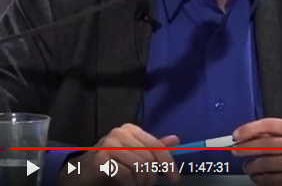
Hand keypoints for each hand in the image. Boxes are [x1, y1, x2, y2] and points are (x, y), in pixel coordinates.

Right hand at [57, 123, 179, 185]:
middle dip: (152, 177)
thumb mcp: (134, 154)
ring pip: (139, 166)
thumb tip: (176, 139)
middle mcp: (119, 133)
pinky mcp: (99, 160)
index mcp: (130, 130)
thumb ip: (153, 148)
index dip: (168, 163)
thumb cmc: (109, 164)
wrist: (78, 174)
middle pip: (149, 158)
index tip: (174, 179)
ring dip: (141, 182)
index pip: (156, 146)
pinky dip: (130, 185)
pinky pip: (125, 174)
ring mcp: (108, 145)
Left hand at [233, 118, 281, 185]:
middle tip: (235, 151)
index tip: (237, 135)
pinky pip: (270, 180)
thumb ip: (272, 133)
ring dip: (251, 166)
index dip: (250, 129)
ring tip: (248, 166)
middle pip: (266, 144)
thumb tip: (244, 136)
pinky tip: (257, 176)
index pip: (270, 124)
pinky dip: (259, 178)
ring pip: (266, 164)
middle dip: (246, 148)